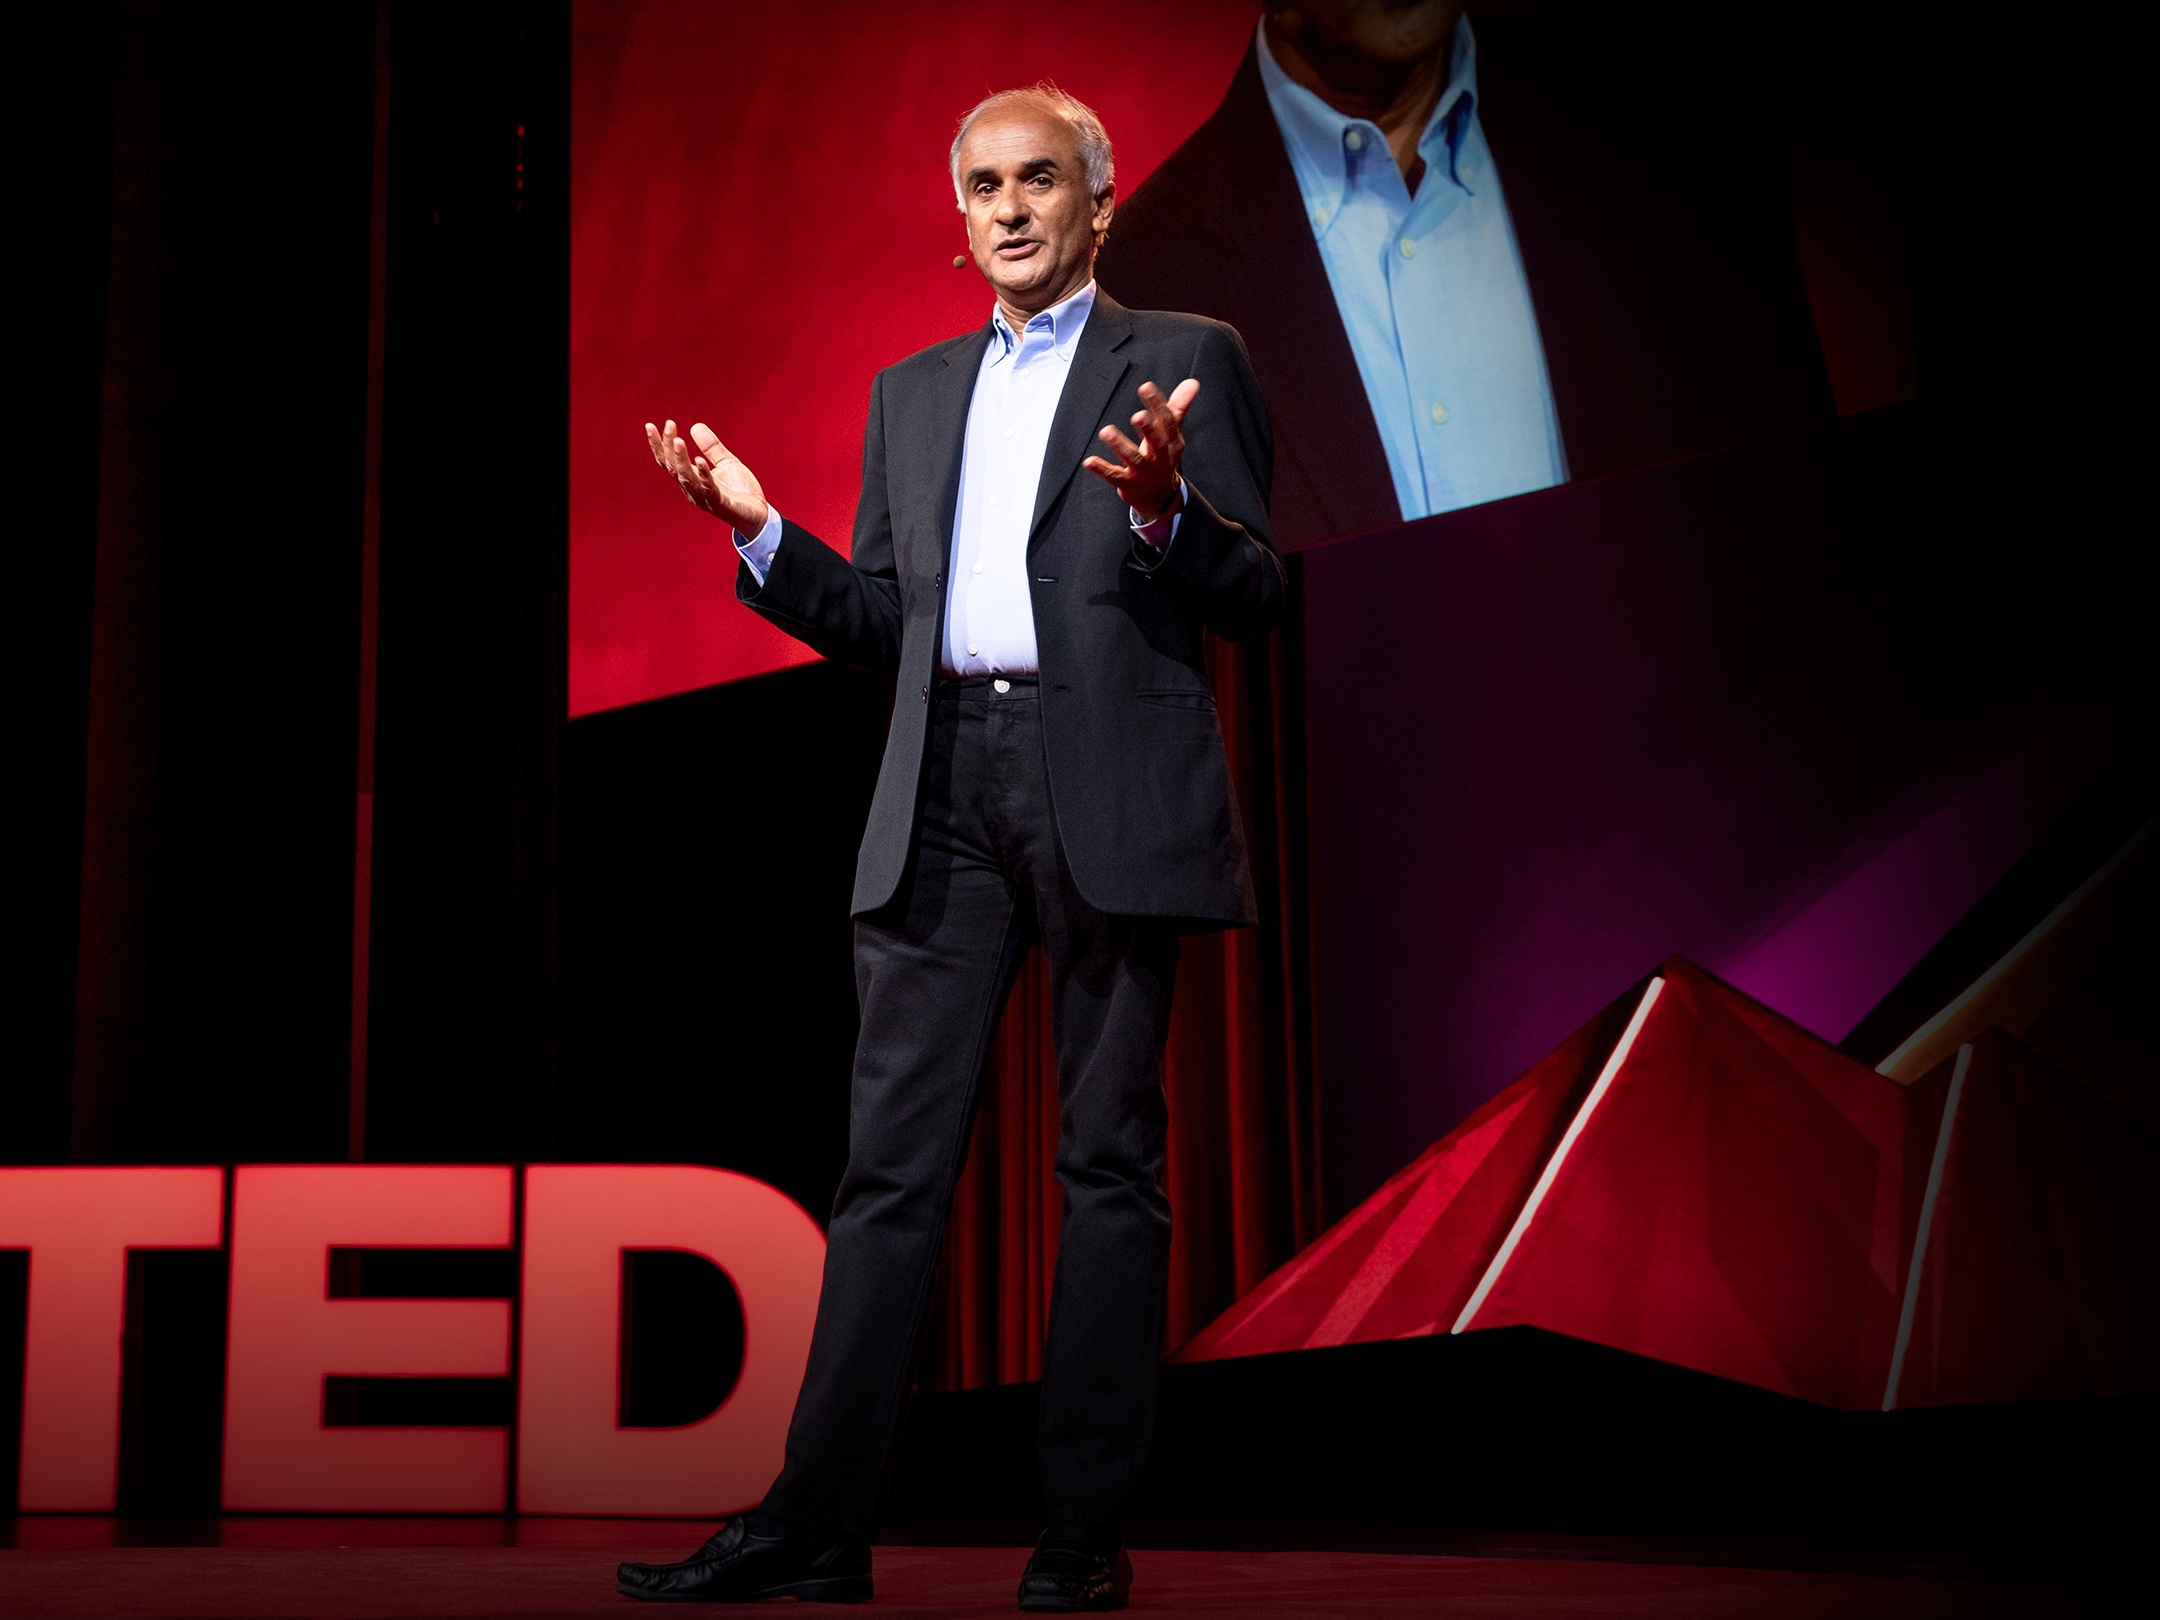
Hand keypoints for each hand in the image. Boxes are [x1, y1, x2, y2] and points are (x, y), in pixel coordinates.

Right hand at [644, 418, 770, 535]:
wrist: (759, 515)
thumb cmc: (740, 491)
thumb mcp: (727, 462)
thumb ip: (711, 447)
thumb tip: (695, 426)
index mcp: (692, 479)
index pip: (669, 462)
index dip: (659, 445)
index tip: (650, 426)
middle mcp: (693, 490)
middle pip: (674, 468)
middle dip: (668, 447)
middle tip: (669, 425)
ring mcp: (705, 498)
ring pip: (686, 478)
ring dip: (680, 460)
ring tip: (677, 440)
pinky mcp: (720, 504)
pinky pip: (709, 489)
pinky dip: (703, 474)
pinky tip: (699, 460)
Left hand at [1083, 378, 1197, 524]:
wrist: (1161, 497)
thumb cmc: (1163, 457)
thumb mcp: (1172, 434)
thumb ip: (1178, 407)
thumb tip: (1192, 382)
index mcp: (1172, 442)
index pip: (1167, 421)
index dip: (1157, 404)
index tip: (1146, 387)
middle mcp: (1160, 457)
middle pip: (1156, 442)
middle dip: (1148, 429)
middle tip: (1138, 416)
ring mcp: (1144, 472)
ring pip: (1133, 459)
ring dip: (1120, 446)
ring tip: (1106, 431)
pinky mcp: (1128, 484)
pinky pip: (1114, 476)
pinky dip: (1102, 469)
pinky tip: (1089, 461)